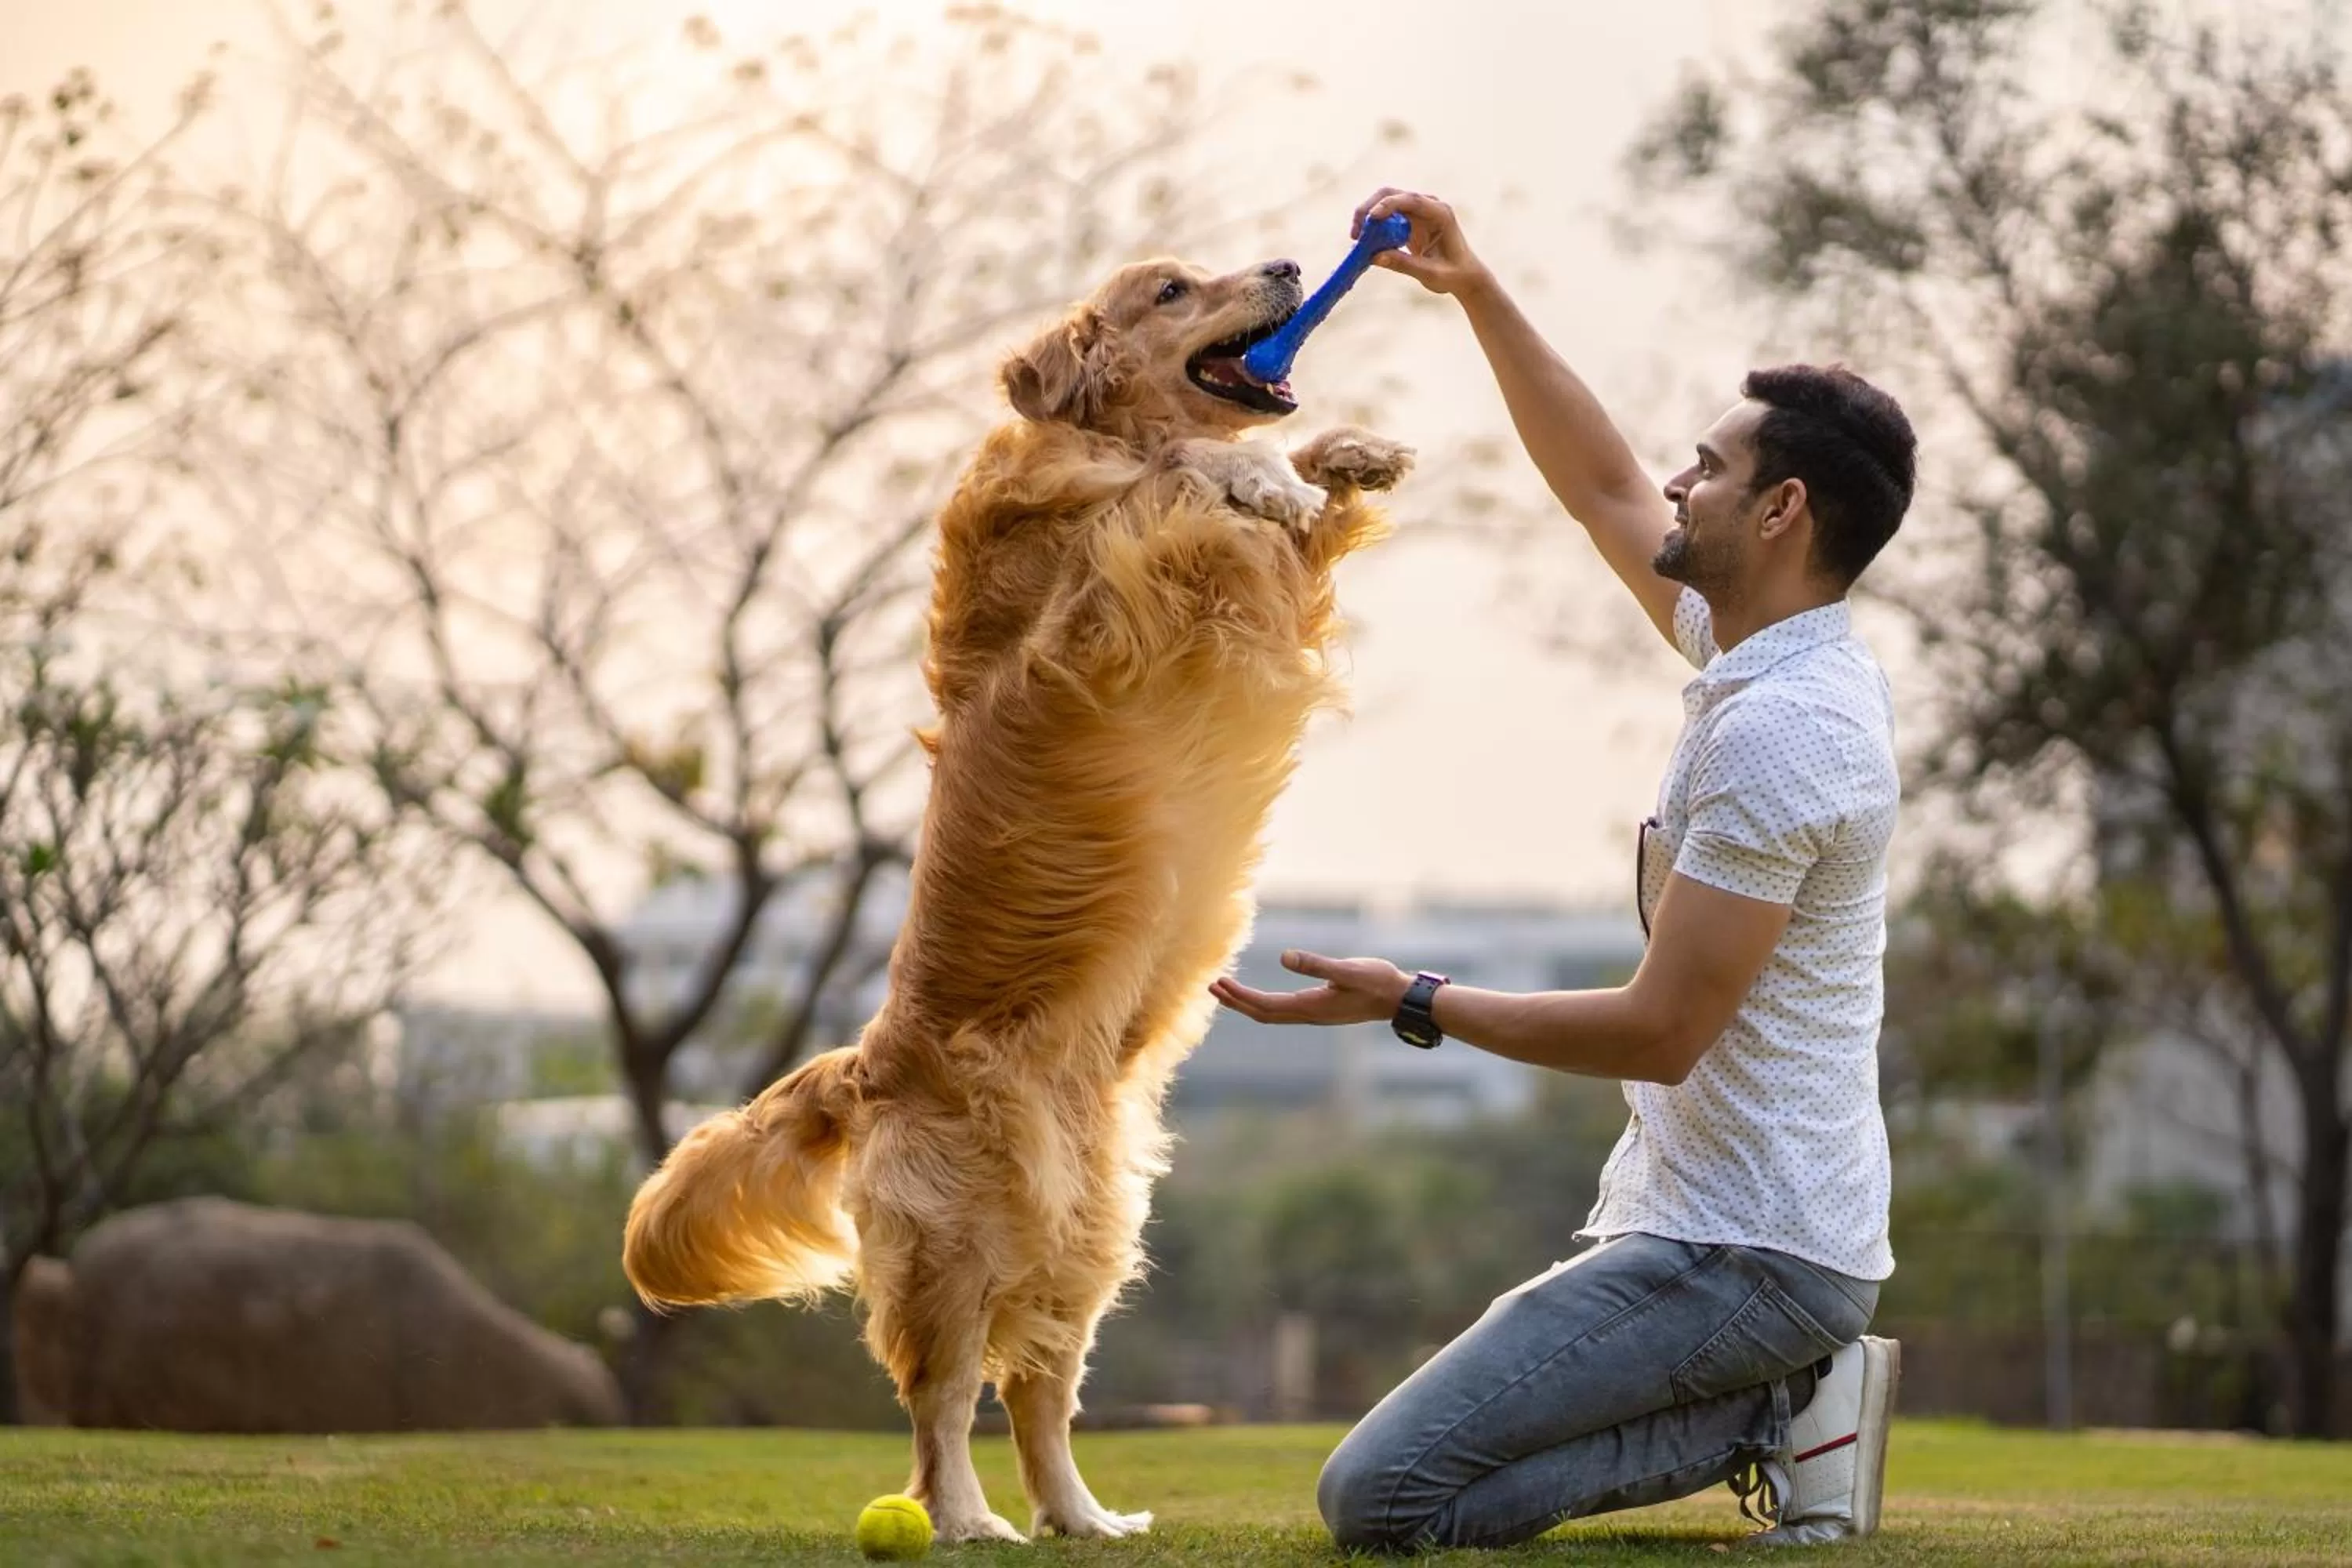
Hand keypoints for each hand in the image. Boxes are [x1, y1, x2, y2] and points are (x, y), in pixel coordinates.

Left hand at [1209, 950, 1411, 1026]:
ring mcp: (1315, 1014)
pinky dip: (1264, 1003)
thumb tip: (1284, 958)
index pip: (1265, 1005)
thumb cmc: (1378, 982)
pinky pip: (1284, 1010)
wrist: (1400, 999)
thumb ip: (1317, 965)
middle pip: (1263, 1013)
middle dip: (1236, 1002)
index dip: (1240, 997)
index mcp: (1311, 1007)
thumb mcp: (1348, 970)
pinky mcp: (1322, 1009)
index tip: (1220, 983)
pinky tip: (1260, 996)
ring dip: (1248, 1003)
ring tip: (1228, 991)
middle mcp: (1309, 1015)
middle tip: (1213, 986)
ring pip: (1272, 1014)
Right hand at [1352, 187, 1491, 296]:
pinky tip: (1365, 244)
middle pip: (1392, 194)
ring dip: (1367, 217)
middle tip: (1355, 233)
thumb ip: (1405, 264)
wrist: (1463, 275)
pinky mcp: (1409, 220)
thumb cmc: (1453, 275)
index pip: (1412, 200)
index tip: (1370, 218)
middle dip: (1370, 209)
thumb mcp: (1430, 274)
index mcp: (1440, 213)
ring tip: (1357, 240)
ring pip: (1385, 202)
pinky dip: (1373, 227)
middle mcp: (1428, 206)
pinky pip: (1385, 217)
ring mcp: (1417, 211)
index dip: (1389, 205)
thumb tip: (1374, 257)